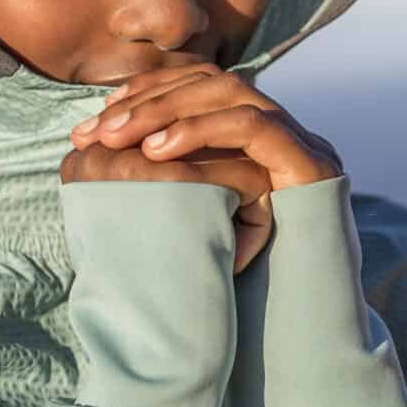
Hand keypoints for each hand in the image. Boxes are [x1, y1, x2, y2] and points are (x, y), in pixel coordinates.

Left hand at [70, 63, 344, 269]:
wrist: (294, 325)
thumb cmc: (233, 282)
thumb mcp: (188, 221)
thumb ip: (162, 181)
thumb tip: (94, 151)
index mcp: (252, 137)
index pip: (198, 84)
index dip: (150, 89)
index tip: (101, 114)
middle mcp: (280, 133)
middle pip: (211, 81)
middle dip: (150, 98)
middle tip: (100, 127)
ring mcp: (302, 144)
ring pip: (231, 93)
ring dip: (169, 109)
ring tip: (120, 137)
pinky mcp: (311, 164)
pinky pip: (252, 127)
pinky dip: (201, 131)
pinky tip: (158, 153)